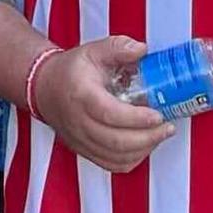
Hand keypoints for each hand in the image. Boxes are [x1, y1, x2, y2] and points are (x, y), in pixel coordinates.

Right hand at [33, 35, 174, 174]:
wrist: (44, 89)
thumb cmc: (70, 71)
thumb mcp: (93, 50)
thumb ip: (118, 48)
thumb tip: (142, 50)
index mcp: (82, 96)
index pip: (109, 114)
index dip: (136, 118)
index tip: (157, 114)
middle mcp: (79, 122)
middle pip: (116, 141)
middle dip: (148, 137)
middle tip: (167, 127)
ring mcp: (81, 140)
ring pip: (116, 157)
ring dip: (143, 149)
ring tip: (160, 135)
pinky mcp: (84, 151)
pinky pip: (112, 165)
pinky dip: (133, 159)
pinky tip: (145, 146)